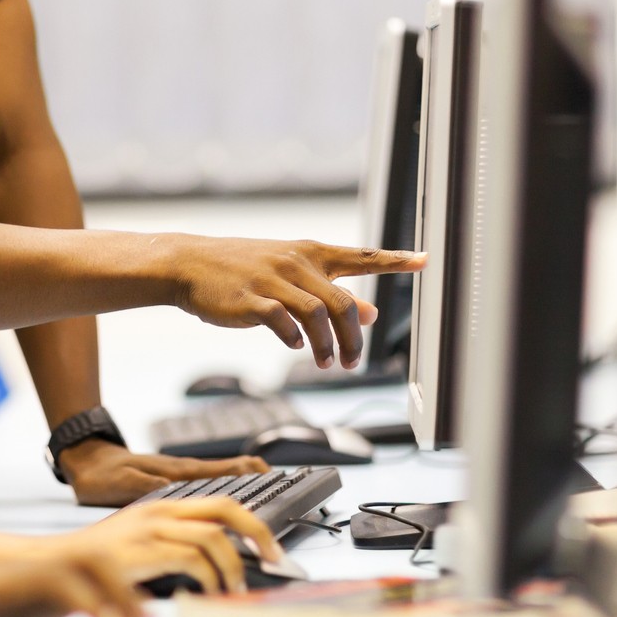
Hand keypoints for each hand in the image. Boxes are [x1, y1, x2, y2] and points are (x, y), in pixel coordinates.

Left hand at [0, 556, 147, 616]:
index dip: (84, 598)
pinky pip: (90, 592)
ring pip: (95, 569)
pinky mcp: (44, 600)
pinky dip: (114, 610)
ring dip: (123, 597)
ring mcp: (36, 583)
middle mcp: (22, 574)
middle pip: (85, 558)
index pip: (50, 575)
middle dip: (119, 590)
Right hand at [47, 495, 284, 593]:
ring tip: (234, 587)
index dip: (251, 522)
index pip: (219, 503)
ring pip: (214, 536)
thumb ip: (172, 549)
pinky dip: (209, 577)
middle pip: (225, 508)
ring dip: (233, 565)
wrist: (52, 567)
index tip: (270, 546)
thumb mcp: (139, 548)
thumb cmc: (96, 568)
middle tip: (274, 558)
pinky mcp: (142, 551)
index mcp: (161, 508)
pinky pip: (192, 558)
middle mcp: (159, 511)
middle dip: (258, 532)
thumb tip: (213, 569)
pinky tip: (208, 592)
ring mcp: (150, 528)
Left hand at [57, 437, 274, 506]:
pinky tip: (235, 499)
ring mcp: (181, 475)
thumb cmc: (100, 474)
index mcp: (177, 472)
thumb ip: (147, 488)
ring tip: (272, 492)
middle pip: (232, 472)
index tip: (275, 479)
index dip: (250, 474)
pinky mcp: (173, 481)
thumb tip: (173, 492)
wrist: (85, 461)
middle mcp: (184, 472)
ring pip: (224, 478)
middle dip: (260, 478)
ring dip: (248, 483)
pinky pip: (209, 484)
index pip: (224, 470)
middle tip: (287, 487)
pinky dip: (229, 488)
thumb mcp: (120, 484)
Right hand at [167, 238, 424, 369]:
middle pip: (342, 302)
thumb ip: (329, 291)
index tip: (426, 260)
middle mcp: (296, 262)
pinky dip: (296, 339)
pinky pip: (283, 321)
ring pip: (317, 314)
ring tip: (327, 363)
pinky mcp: (251, 299)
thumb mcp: (291, 274)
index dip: (396, 260)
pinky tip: (296, 347)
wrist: (190, 264)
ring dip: (327, 345)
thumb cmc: (243, 269)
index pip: (362, 256)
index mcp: (310, 252)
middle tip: (352, 362)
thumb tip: (371, 313)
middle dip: (353, 338)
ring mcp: (273, 279)